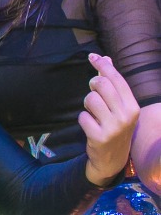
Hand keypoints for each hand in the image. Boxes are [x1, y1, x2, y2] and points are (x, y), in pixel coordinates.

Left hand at [81, 53, 138, 185]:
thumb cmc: (114, 126)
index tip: (92, 56)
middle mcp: (126, 115)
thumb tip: (105, 58)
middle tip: (94, 93)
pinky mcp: (99, 136)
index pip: (116, 79)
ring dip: (87, 104)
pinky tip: (91, 126)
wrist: (112, 158)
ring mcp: (113, 127)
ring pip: (90, 99)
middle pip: (101, 85)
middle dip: (92, 85)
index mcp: (133, 106)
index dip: (102, 65)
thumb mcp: (119, 106)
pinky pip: (82, 116)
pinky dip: (83, 119)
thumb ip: (113, 83)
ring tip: (94, 113)